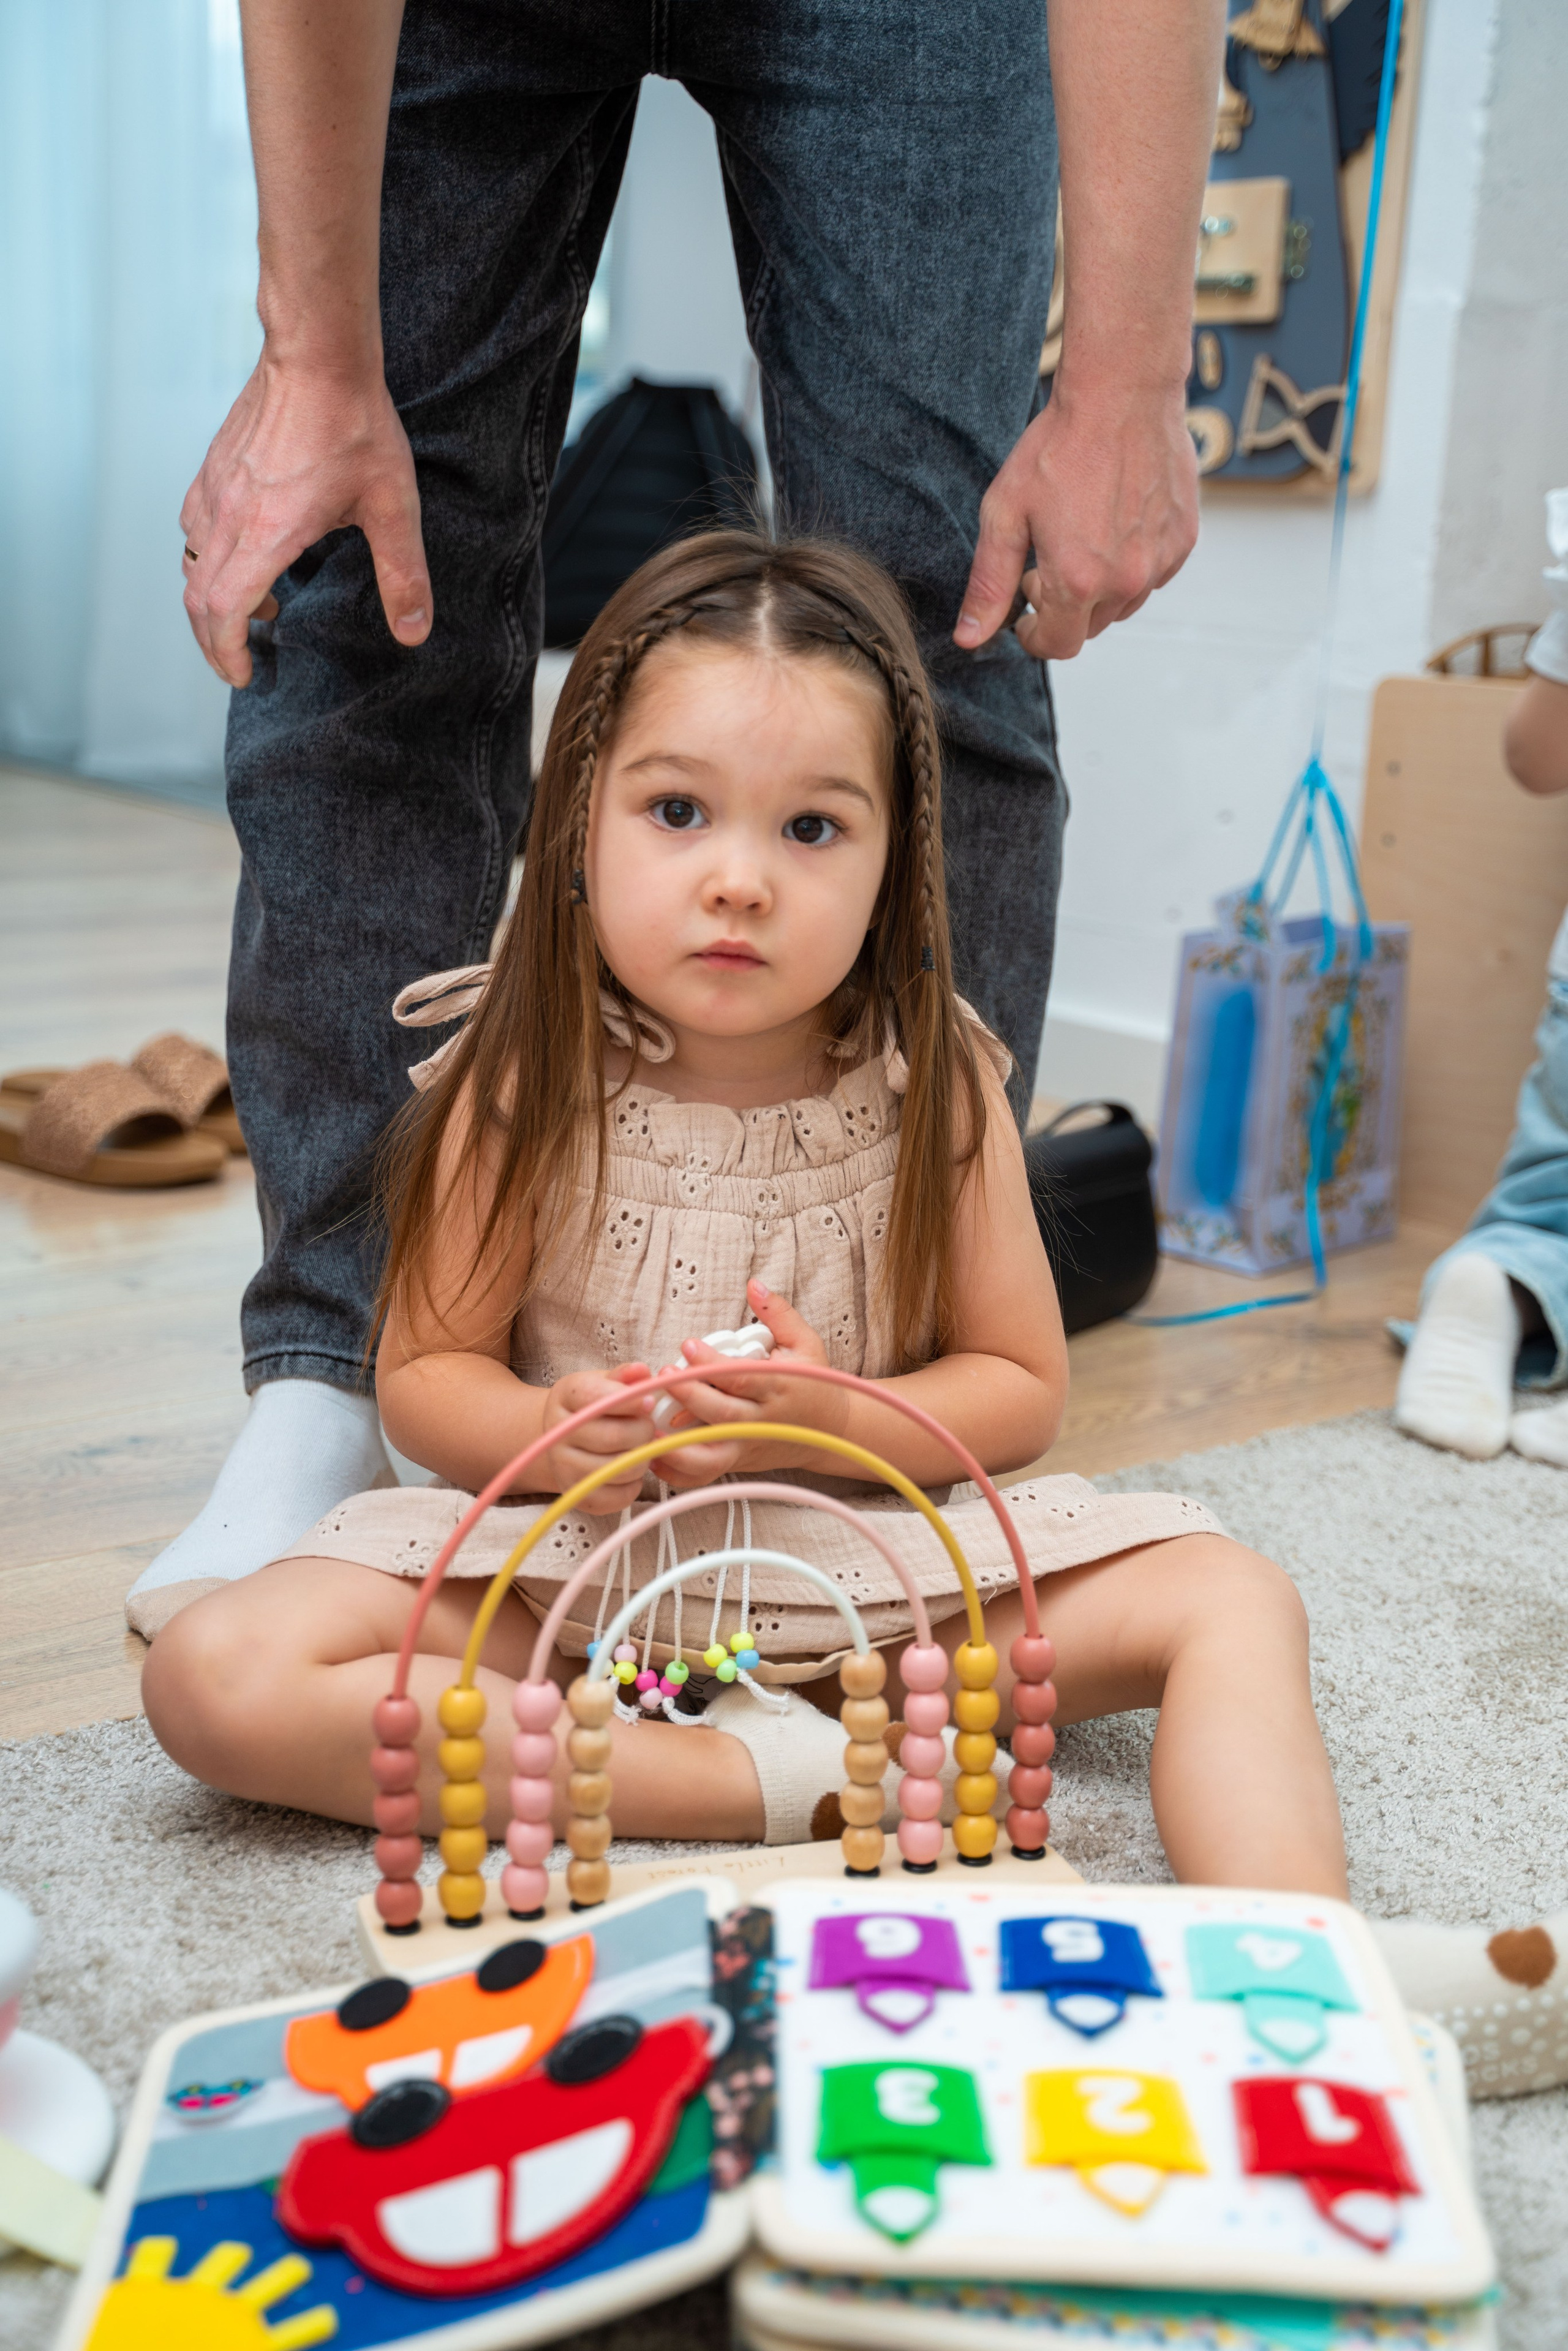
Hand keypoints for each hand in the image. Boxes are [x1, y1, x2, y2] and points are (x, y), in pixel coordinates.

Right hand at [180, 349, 431, 688]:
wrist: (318, 353)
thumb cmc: (356, 425)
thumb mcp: (393, 508)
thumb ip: (403, 575)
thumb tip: (413, 634)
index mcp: (266, 535)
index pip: (222, 612)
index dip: (225, 654)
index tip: (243, 675)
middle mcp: (229, 515)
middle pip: (198, 598)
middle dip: (213, 640)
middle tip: (241, 661)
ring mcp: (215, 489)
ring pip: (193, 562)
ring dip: (214, 598)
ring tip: (259, 608)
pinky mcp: (214, 467)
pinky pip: (195, 527)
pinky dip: (211, 559)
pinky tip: (245, 553)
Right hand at [538, 1364, 659, 1511]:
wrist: (563, 1437)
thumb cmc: (594, 1406)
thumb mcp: (606, 1382)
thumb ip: (626, 1376)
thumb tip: (642, 1372)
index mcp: (566, 1396)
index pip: (598, 1398)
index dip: (631, 1401)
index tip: (650, 1402)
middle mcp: (557, 1433)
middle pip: (615, 1437)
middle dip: (644, 1431)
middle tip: (648, 1427)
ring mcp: (563, 1467)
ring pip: (620, 1469)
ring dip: (642, 1458)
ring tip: (640, 1447)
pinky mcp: (575, 1494)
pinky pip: (618, 1497)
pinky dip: (634, 1485)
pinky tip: (630, 1468)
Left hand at [651, 1282, 848, 1482]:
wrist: (833, 1430)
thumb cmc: (814, 1382)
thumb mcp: (805, 1342)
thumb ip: (778, 1313)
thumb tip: (753, 1284)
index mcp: (780, 1387)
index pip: (742, 1377)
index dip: (712, 1363)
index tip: (688, 1345)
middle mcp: (764, 1421)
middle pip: (722, 1414)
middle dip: (689, 1395)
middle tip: (664, 1374)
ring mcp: (749, 1446)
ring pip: (711, 1452)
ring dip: (677, 1440)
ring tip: (649, 1420)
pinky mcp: (739, 1462)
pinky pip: (705, 1473)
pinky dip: (678, 1469)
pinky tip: (654, 1452)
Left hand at [954, 375, 1197, 661]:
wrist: (1122, 394)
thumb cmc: (1060, 447)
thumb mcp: (1005, 514)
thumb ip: (989, 583)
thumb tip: (969, 637)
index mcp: (1078, 581)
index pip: (1058, 646)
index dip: (1035, 636)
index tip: (1024, 615)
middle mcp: (1125, 580)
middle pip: (1091, 628)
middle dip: (1064, 608)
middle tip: (1048, 560)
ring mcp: (1160, 561)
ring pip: (1124, 604)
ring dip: (1100, 589)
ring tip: (1082, 539)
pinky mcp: (1184, 539)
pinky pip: (1154, 574)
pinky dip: (1132, 565)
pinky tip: (1115, 524)